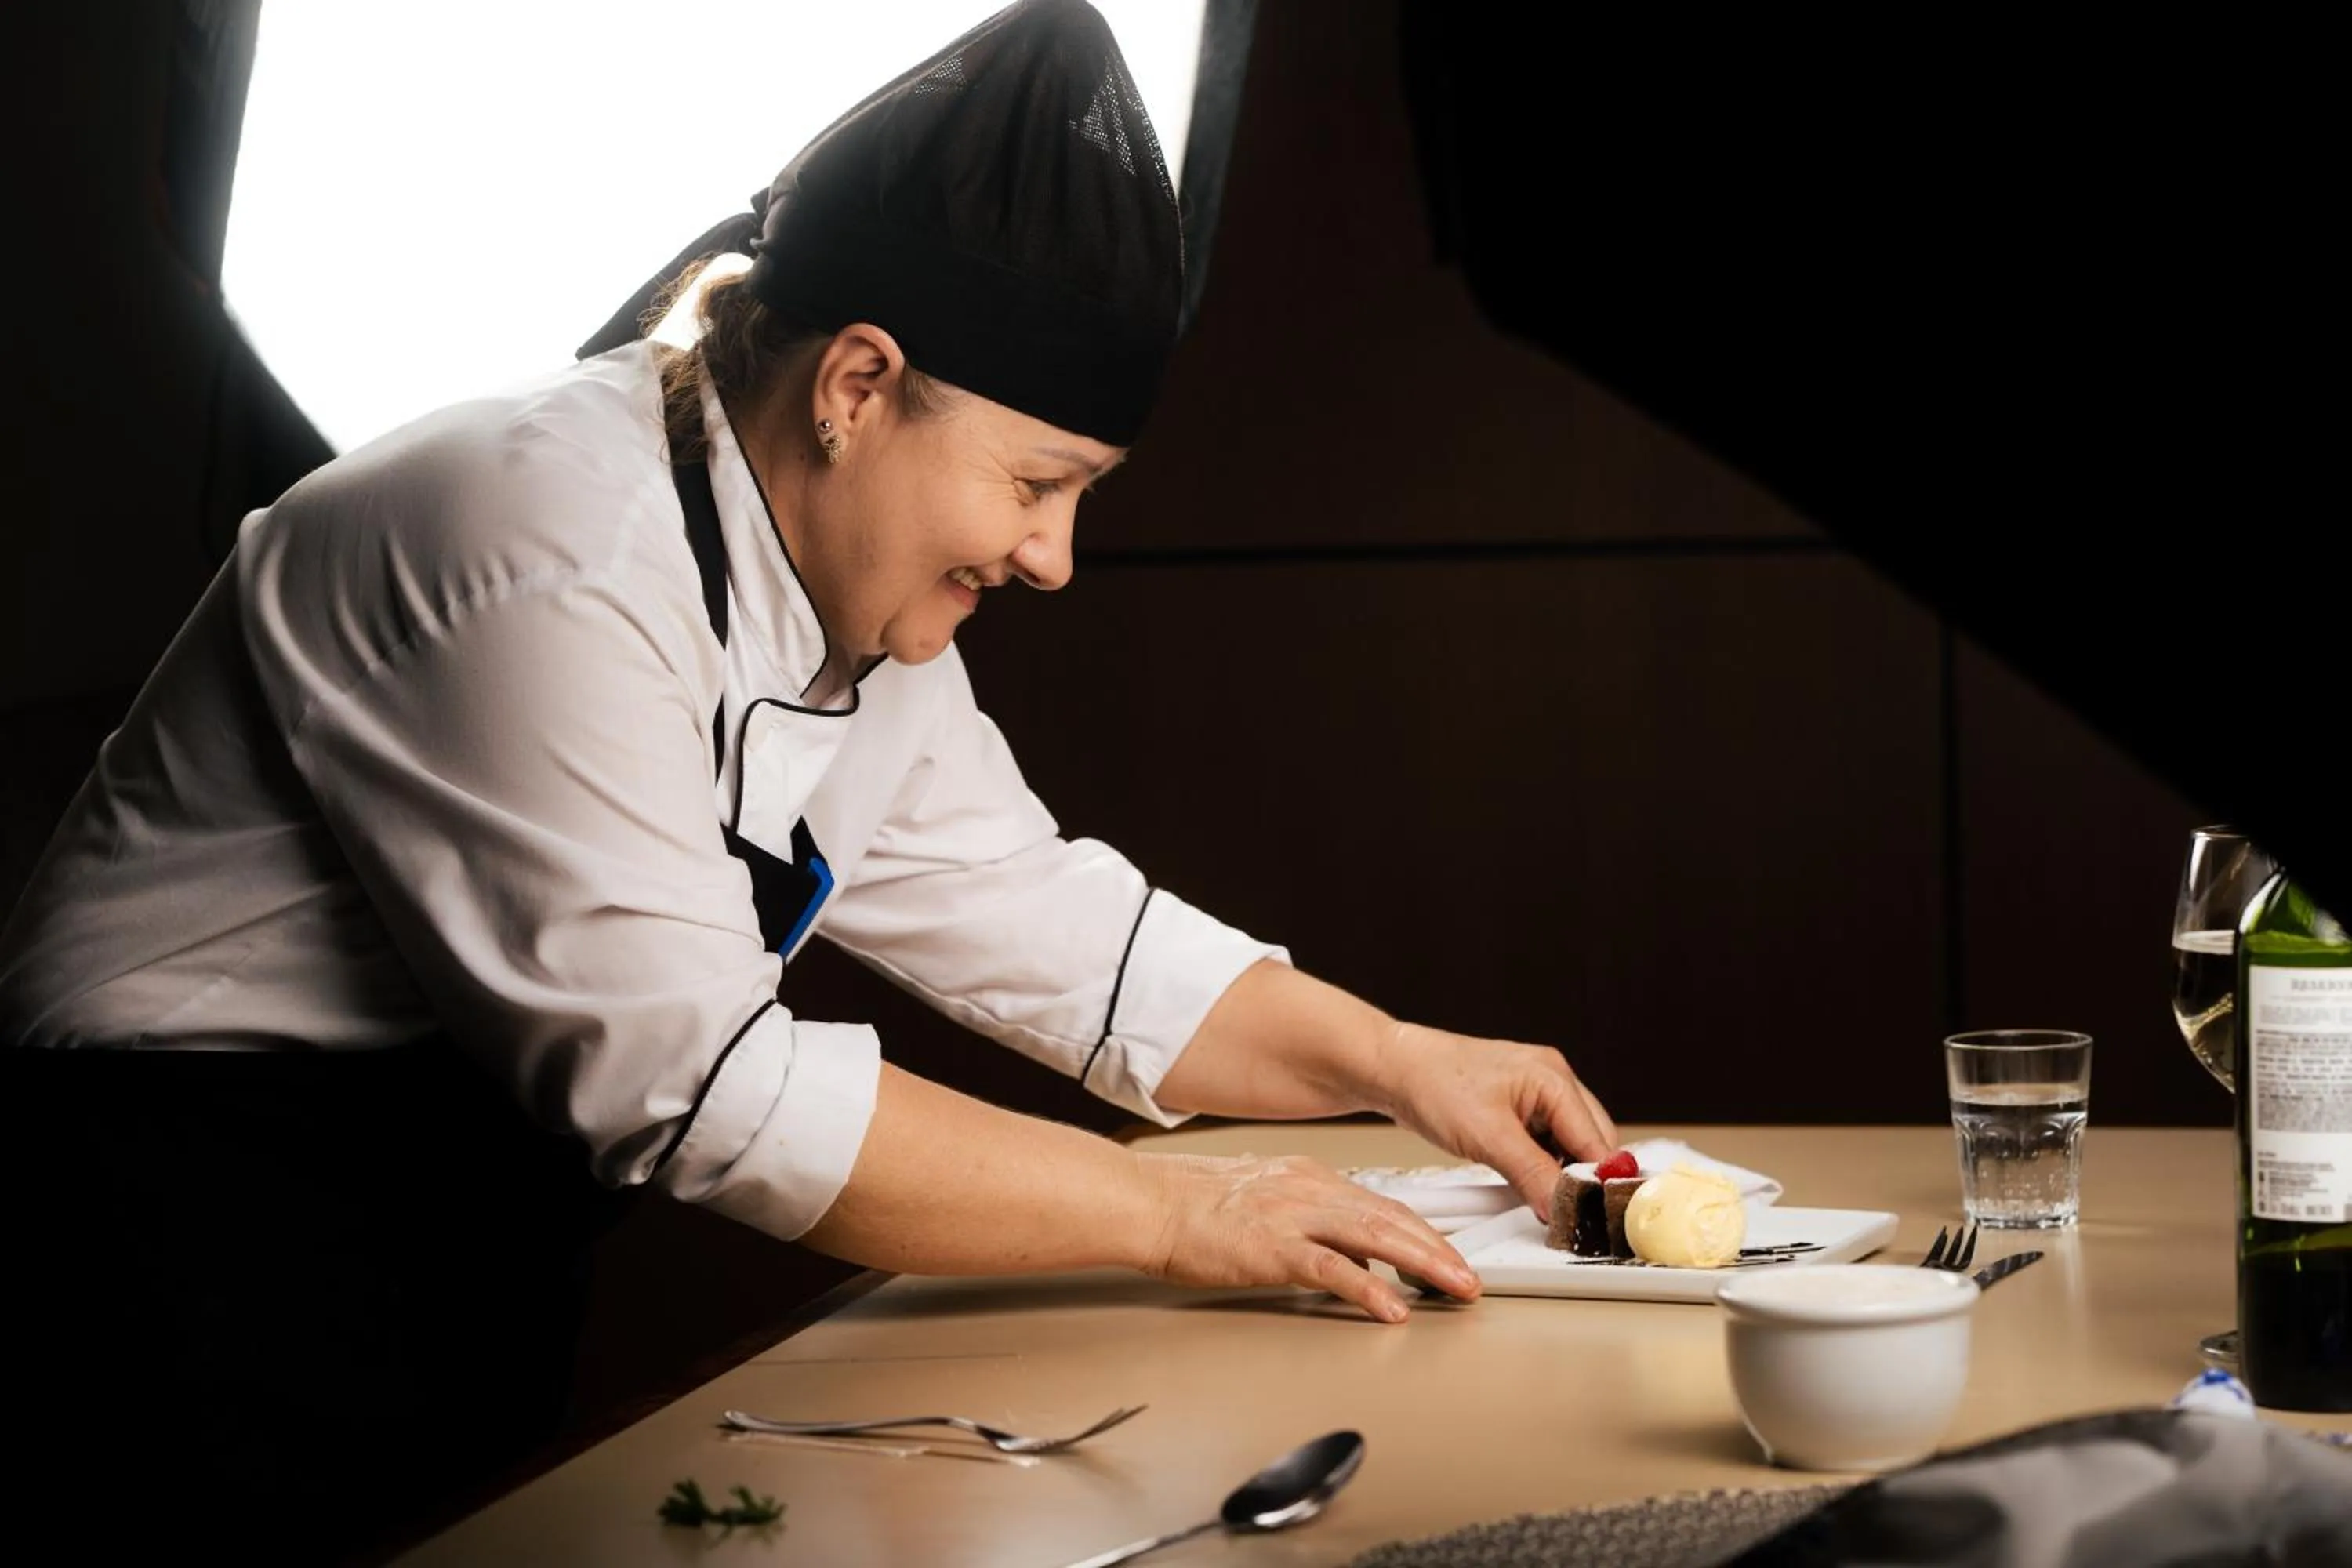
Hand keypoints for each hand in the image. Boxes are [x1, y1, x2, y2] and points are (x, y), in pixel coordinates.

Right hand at [1138, 1151, 1482, 1321]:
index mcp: (1308, 1179)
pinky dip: (1368, 1287)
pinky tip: (1393, 1306)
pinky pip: (1331, 1269)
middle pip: (1391, 1217)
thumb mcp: (1266, 1202)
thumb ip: (1311, 1225)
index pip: (1381, 1204)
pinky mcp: (1272, 1247)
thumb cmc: (1195, 1207)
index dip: (1423, 1232)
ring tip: (1455, 1287)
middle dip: (1439, 1248)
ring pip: (1375, 1236)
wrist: (1150, 1202)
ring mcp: (1292, 1216)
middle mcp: (1308, 1191)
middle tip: (1470, 1278)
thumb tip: (1352, 1259)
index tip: (1449, 1255)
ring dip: (1423, 1263)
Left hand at [1372, 1022, 1618, 1221]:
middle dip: (1580, 1179)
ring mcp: (1536, 1095)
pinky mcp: (1519, 1110)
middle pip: (1591, 1144)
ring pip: (1569, 1147)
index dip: (1595, 1184)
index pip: (1596, 1143)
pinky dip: (1540, 1166)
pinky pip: (1545, 1144)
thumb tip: (1563, 1209)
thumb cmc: (1433, 1084)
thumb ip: (1532, 1174)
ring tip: (1539, 1197)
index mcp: (1554, 1078)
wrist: (1394, 1070)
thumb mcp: (1487, 1136)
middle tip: (1563, 1213)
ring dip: (1559, 1174)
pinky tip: (1525, 1182)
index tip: (1589, 1219)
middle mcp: (1553, 1082)